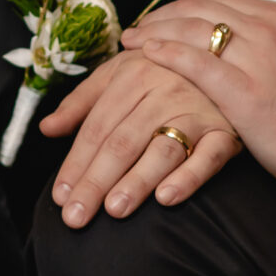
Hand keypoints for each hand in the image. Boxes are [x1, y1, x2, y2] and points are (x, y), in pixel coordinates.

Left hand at [39, 52, 243, 228]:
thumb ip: (82, 102)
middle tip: (76, 217)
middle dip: (96, 181)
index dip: (76, 162)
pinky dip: (189, 176)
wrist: (228, 58)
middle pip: (122, 142)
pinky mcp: (226, 131)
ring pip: (162, 150)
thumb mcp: (120, 73)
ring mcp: (197, 111)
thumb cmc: (164, 70)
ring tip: (114, 210)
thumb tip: (47, 128)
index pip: (97, 127)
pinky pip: (209, 157)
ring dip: (137, 181)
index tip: (61, 196)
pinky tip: (166, 198)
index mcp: (133, 75)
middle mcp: (164, 90)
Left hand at [121, 0, 275, 206]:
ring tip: (131, 42)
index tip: (163, 18)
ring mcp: (256, 59)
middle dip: (161, 16)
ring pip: (193, 29)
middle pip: (199, 9)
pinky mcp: (245, 92)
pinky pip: (197, 63)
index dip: (184, 7)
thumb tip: (256, 20)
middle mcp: (267, 31)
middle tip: (137, 29)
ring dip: (154, 31)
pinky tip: (146, 55)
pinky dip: (167, 53)